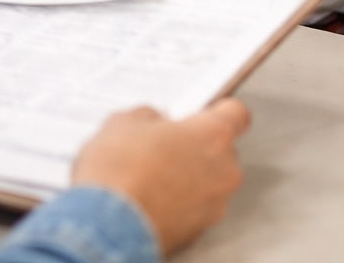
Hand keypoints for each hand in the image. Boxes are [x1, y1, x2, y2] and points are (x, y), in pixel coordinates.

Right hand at [71, 101, 250, 255]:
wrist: (107, 225)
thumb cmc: (119, 173)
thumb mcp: (124, 123)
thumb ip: (150, 117)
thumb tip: (153, 123)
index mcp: (214, 134)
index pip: (237, 114)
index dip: (216, 112)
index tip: (200, 115)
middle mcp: (224, 170)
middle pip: (222, 151)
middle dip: (196, 149)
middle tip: (164, 149)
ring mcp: (215, 204)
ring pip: (210, 183)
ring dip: (189, 179)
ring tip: (151, 179)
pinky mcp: (199, 232)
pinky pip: (195, 210)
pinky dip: (179, 205)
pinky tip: (151, 202)